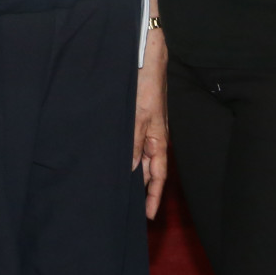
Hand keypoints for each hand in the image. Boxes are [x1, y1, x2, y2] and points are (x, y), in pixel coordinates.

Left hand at [134, 31, 168, 219]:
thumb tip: (131, 168)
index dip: (153, 196)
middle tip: (129, 209)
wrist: (148, 58)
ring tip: (120, 190)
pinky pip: (133, 143)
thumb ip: (134, 142)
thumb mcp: (139, 115)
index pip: (158, 176)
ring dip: (133, 173)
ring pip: (140, 158)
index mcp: (159, 140)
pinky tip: (117, 160)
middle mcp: (153, 137)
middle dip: (142, 189)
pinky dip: (127, 155)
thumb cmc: (147, 84)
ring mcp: (146, 128)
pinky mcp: (137, 118)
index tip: (148, 216)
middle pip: (149, 170)